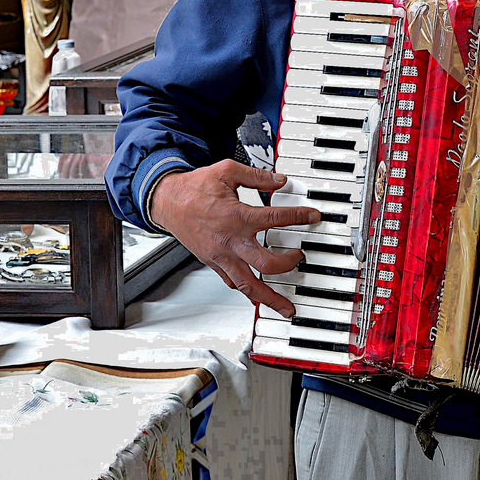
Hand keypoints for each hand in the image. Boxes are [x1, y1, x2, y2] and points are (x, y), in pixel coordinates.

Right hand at [148, 161, 320, 317]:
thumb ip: (257, 176)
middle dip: (289, 264)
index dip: (299, 216)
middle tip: (300, 257)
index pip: (276, 219)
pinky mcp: (213, 263)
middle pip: (266, 264)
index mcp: (237, 217)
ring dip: (270, 298)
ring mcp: (221, 256)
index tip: (313, 216)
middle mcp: (230, 241)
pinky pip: (233, 283)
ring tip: (286, 308)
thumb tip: (280, 179)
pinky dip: (248, 292)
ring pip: (249, 285)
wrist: (166, 202)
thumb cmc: (193, 188)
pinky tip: (259, 297)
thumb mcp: (227, 171)